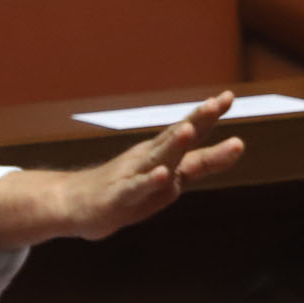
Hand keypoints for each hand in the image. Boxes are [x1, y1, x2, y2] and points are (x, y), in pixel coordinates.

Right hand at [0, 92, 245, 250]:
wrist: (75, 206)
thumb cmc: (125, 192)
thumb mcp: (165, 181)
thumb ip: (192, 168)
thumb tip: (221, 156)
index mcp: (162, 155)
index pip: (191, 134)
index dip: (209, 117)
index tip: (228, 96)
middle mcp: (149, 159)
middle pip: (177, 138)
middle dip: (198, 120)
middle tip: (217, 103)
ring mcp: (132, 175)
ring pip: (157, 158)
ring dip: (174, 144)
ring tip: (190, 130)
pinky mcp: (118, 197)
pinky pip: (136, 188)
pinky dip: (149, 182)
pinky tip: (163, 175)